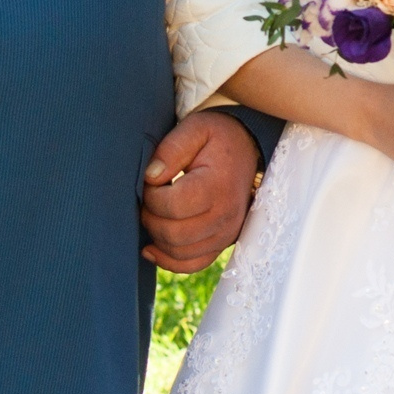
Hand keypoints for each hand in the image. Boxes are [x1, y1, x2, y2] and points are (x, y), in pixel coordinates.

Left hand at [141, 110, 258, 271]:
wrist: (246, 149)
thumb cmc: (217, 138)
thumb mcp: (195, 129)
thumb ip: (171, 149)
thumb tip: (150, 177)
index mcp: (218, 186)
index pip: (172, 206)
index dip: (150, 196)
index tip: (150, 181)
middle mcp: (226, 215)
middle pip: (174, 234)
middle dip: (150, 218)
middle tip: (147, 199)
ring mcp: (227, 233)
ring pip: (180, 252)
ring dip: (157, 237)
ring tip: (153, 214)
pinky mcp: (223, 243)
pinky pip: (192, 264)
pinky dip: (169, 260)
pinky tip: (152, 248)